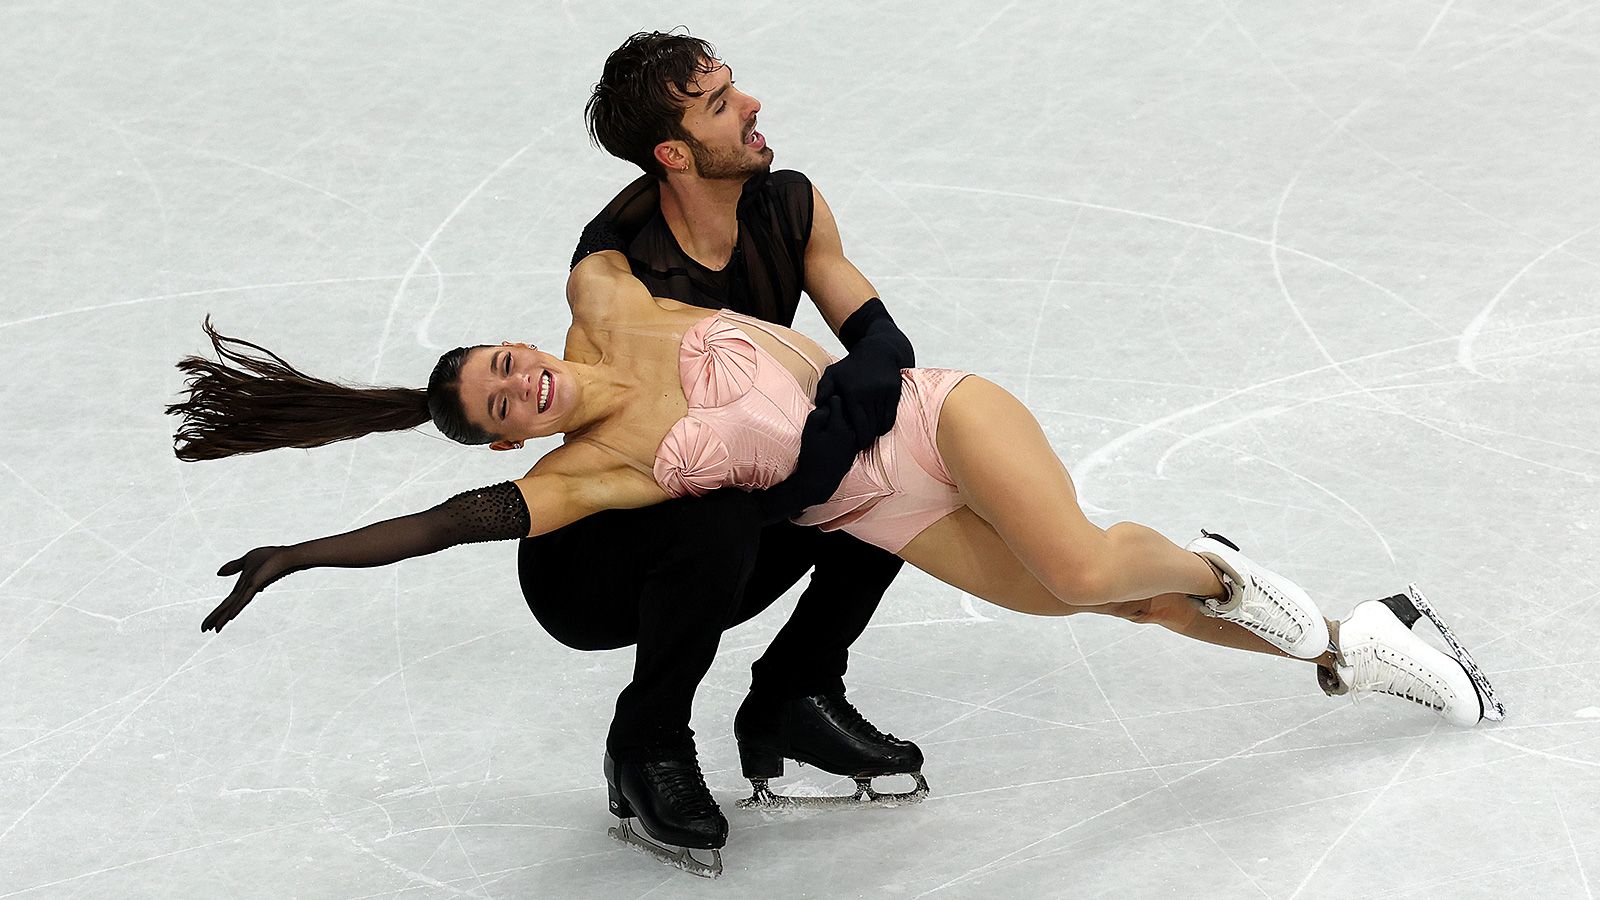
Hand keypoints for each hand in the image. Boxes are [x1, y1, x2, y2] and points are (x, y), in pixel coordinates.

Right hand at [203, 546, 298, 632]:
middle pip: (228, 607)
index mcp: (243, 587)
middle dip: (216, 618)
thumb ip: (233, 567)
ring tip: (216, 629)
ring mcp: (252, 589)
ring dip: (224, 617)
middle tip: (204, 630)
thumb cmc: (270, 558)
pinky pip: (245, 598)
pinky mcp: (257, 584)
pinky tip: (231, 617)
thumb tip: (218, 573)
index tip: (208, 623)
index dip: (217, 612)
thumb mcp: (246, 561)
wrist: (284, 555)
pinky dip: (237, 607)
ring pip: (234, 606)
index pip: (227, 602)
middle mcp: (246, 591)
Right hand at [757, 395, 860, 521]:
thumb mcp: (809, 433)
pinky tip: (835, 439)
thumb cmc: (811, 456)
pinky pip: (853, 431)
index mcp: (840, 425)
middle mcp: (852, 431)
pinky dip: (846, 431)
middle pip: (847, 408)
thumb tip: (828, 405)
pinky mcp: (856, 448)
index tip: (821, 405)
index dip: (827, 400)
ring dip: (842, 419)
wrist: (819, 481)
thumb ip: (818, 414)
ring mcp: (856, 440)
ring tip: (830, 428)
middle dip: (837, 409)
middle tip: (826, 416)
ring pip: (851, 420)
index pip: (836, 399)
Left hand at [813, 352, 901, 450]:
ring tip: (869, 438)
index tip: (854, 445)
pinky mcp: (894, 391)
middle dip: (866, 439)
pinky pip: (890, 416)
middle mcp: (868, 393)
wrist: (878, 352)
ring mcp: (883, 392)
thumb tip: (819, 406)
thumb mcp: (832, 374)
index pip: (857, 424)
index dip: (857, 438)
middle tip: (862, 445)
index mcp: (852, 392)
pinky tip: (880, 428)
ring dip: (875, 432)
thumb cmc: (851, 367)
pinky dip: (885, 425)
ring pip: (880, 423)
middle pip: (870, 427)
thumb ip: (823, 390)